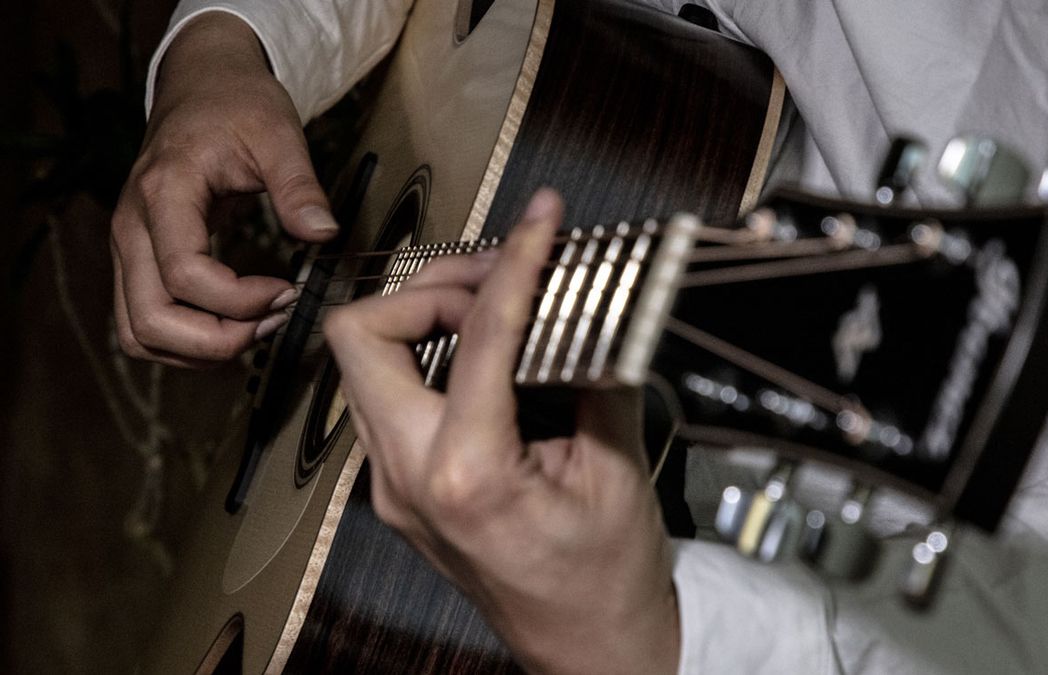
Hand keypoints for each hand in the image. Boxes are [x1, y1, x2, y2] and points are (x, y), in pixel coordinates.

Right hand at [110, 13, 336, 366]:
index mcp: (164, 194)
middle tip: (272, 322)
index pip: (184, 275)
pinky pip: (143, 324)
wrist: (201, 84)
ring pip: (137, 334)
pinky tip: (234, 326)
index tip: (286, 291)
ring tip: (257, 327)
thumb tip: (323, 234)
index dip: (238, 301)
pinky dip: (185, 343)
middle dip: (217, 340)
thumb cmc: (235, 104)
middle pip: (149, 321)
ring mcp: (130, 249)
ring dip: (198, 349)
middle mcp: (133, 229)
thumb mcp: (279, 134)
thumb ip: (300, 187)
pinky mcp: (138, 262)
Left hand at [325, 190, 680, 674]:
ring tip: (496, 302)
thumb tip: (588, 302)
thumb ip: (595, 373)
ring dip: (425, 316)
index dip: (514, 264)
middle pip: (362, 334)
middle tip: (497, 270)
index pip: (476, 335)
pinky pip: (392, 394)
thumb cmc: (602, 583)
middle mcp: (409, 480)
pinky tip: (488, 351)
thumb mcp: (616, 470)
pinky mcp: (402, 487)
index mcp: (466, 477)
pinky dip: (432, 355)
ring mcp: (395, 486)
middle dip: (427, 284)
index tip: (539, 226)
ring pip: (365, 362)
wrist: (588, 648)